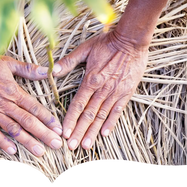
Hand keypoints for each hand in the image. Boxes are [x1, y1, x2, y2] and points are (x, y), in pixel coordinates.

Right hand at [0, 50, 62, 156]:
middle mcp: (5, 104)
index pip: (35, 108)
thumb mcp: (8, 63)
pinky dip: (3, 142)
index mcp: (14, 91)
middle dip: (44, 134)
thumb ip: (28, 70)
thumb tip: (47, 71)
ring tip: (39, 152)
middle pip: (28, 122)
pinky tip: (13, 151)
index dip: (48, 119)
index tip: (58, 129)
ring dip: (27, 141)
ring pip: (13, 129)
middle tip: (56, 144)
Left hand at [53, 30, 148, 149]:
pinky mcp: (126, 93)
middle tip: (71, 146)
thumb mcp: (85, 48)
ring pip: (101, 116)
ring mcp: (115, 93)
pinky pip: (117, 111)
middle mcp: (102, 90)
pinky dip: (111, 123)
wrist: (132, 41)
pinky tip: (105, 134)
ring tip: (85, 145)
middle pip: (88, 115)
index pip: (78, 104)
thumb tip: (53, 71)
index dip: (70, 120)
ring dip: (93, 132)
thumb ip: (69, 61)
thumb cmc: (107, 43)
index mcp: (91, 80)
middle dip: (79, 131)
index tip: (64, 133)